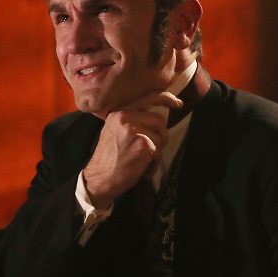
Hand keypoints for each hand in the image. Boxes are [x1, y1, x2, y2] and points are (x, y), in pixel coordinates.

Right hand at [83, 91, 182, 208]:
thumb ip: (131, 120)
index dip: (166, 98)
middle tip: (152, 150)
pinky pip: (159, 151)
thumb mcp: (114, 131)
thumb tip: (157, 117)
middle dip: (161, 136)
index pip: (148, 97)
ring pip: (160, 136)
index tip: (178, 104)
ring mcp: (133, 130)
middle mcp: (125, 117)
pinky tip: (142, 169)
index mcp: (118, 112)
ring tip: (143, 161)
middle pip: (159, 120)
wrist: (99, 179)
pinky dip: (154, 164)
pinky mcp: (142, 144)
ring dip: (156, 152)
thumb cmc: (109, 159)